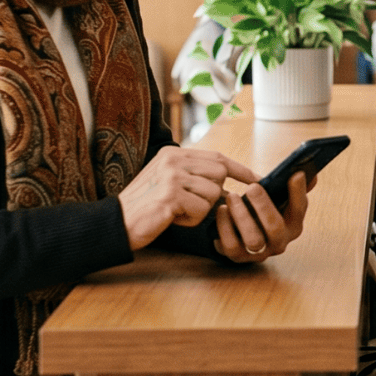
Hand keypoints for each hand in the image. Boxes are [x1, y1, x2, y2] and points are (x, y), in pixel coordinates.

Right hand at [118, 147, 257, 251]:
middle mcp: (174, 159)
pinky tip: (172, 218)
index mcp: (174, 153)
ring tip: (176, 211)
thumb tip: (228, 184)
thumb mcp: (170, 182)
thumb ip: (195, 177)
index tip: (258, 178)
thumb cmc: (147, 206)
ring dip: (199, 210)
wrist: (117, 222)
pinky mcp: (171, 195)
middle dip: (212, 194)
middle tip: (189, 204)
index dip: (240, 169)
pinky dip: (190, 220)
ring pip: (212, 194)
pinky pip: (201, 210)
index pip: (217, 157)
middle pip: (219, 174)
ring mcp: (172, 176)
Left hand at [212, 170, 315, 263]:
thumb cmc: (259, 211)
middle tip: (252, 187)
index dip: (298, 192)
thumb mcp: (276, 200)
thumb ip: (292, 188)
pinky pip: (231, 246)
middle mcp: (279, 242)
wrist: (236, 232)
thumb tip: (306, 173)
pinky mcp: (237, 257)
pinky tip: (221, 210)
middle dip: (264, 206)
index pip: (299, 210)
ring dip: (242, 216)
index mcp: (292, 225)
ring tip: (232, 196)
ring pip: (253, 240)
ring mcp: (258, 252)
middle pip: (276, 229)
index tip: (295, 174)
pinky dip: (225, 226)